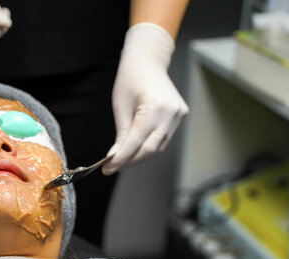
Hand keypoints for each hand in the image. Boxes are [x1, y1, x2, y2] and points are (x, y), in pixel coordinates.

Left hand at [103, 23, 187, 174]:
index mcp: (154, 107)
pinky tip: (136, 149)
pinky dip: (149, 146)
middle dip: (130, 161)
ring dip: (139, 156)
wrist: (148, 61)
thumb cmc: (130, 79)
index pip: (136, 142)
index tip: (108, 168)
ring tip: (122, 159)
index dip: (121, 158)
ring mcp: (179, 114)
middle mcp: (170, 112)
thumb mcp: (120, 107)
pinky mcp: (181, 116)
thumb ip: (122, 135)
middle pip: (149, 149)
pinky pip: (164, 138)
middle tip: (113, 167)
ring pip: (158, 147)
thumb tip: (116, 157)